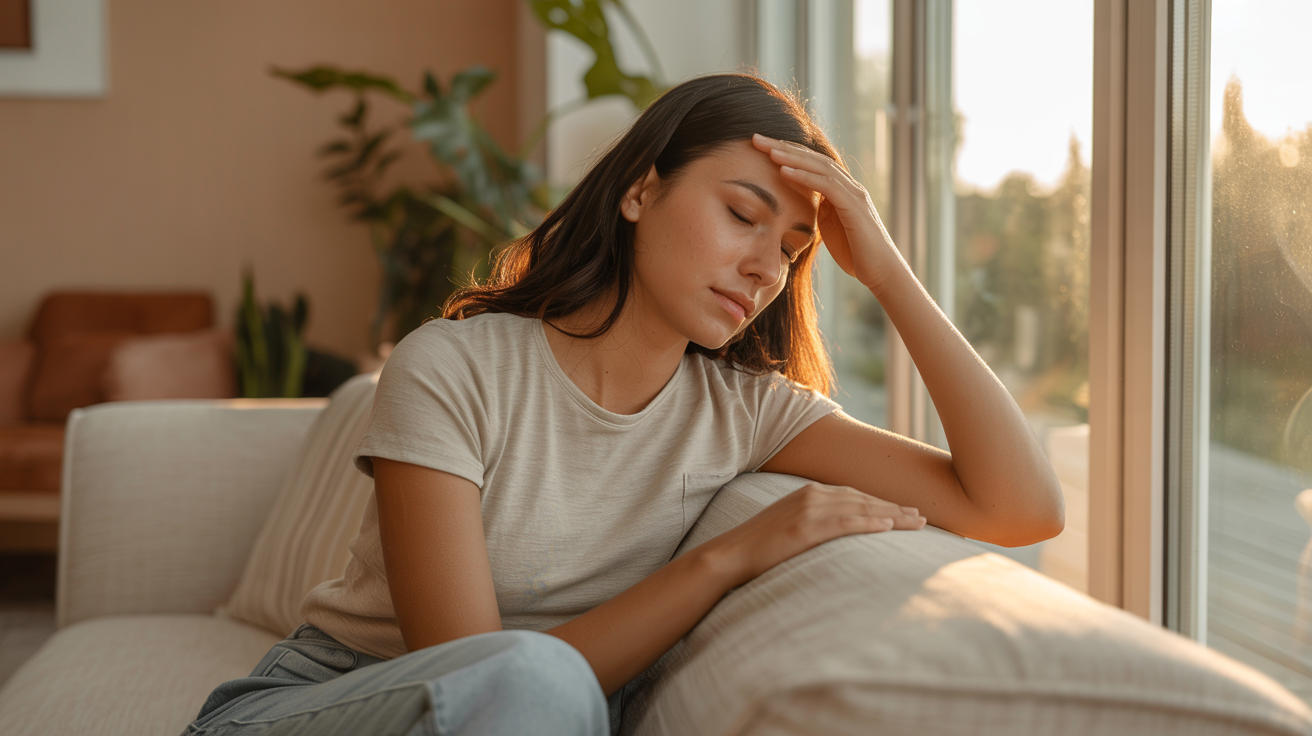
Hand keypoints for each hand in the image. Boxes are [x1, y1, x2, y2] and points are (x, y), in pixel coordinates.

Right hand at [700, 482, 926, 587]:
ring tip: (917, 522)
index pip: (854, 495)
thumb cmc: (757, 549)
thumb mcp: (787, 528)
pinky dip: (869, 522)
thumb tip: (832, 535)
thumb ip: (811, 524)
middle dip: (895, 507)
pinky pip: (845, 523)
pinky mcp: (804, 528)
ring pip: (860, 508)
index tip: (905, 510)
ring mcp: (807, 510)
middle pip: (863, 499)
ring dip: (892, 514)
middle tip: (922, 516)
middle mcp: (811, 495)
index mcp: (807, 493)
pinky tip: (889, 525)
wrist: (729, 556)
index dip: (882, 502)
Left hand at [752, 133, 905, 292]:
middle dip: (784, 146)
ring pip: (819, 166)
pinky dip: (804, 176)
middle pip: (813, 157)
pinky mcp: (854, 206)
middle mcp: (848, 186)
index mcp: (840, 190)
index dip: (786, 152)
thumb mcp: (829, 227)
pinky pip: (827, 185)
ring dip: (791, 157)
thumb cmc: (855, 254)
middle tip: (756, 137)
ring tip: (768, 149)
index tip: (760, 146)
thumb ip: (817, 211)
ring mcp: (854, 194)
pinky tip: (783, 171)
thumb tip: (796, 204)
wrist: (882, 272)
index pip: (811, 163)